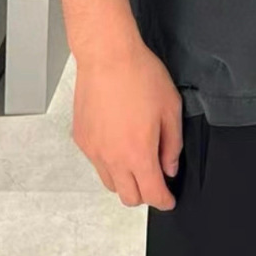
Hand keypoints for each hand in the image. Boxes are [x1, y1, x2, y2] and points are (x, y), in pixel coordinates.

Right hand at [72, 34, 183, 211]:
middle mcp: (113, 158)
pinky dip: (108, 161)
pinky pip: (96, 162)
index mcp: (139, 153)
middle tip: (155, 178)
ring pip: (110, 183)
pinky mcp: (82, 139)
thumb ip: (173, 143)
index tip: (168, 199)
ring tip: (136, 157)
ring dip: (125, 180)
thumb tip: (169, 167)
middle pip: (128, 197)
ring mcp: (94, 150)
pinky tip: (118, 140)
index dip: (164, 201)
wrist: (107, 55)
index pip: (152, 194)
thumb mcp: (171, 106)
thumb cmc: (140, 74)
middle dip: (145, 194)